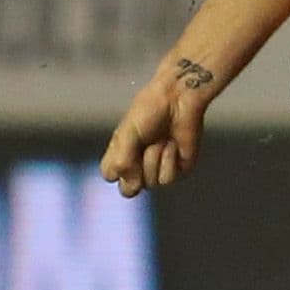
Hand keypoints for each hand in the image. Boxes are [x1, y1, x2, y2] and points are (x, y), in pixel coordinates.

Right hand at [102, 56, 215, 196]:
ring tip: (160, 140)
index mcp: (122, 154)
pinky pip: (168, 178)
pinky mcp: (178, 168)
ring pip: (150, 184)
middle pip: (129, 190)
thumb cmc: (150, 111)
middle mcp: (139, 164)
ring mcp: (159, 167)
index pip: (110, 176)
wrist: (179, 99)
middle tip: (142, 147)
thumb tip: (132, 186)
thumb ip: (122, 161)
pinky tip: (172, 144)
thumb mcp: (127, 134)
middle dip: (136, 169)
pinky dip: (168, 160)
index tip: (125, 146)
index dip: (116, 167)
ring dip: (154, 159)